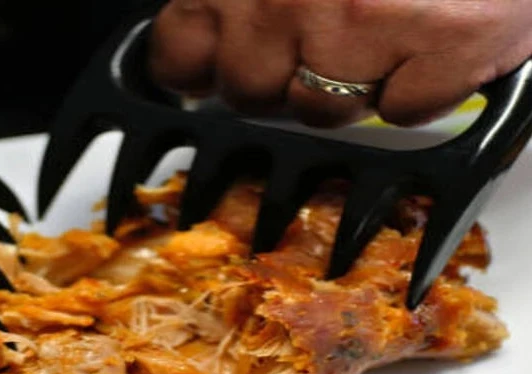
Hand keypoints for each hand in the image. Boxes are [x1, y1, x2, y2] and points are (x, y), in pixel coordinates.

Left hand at [148, 0, 531, 126]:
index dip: (204, 67)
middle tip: (328, 36)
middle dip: (285, 77)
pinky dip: (424, 87)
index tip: (218, 65)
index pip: (179, 53)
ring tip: (389, 26)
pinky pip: (403, 112)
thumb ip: (243, 0)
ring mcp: (362, 20)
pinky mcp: (443, 39)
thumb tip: (198, 57)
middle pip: (250, 93)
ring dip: (354, 84)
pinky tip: (433, 39)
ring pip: (323, 110)